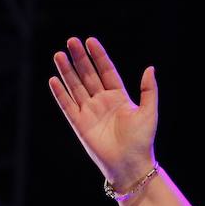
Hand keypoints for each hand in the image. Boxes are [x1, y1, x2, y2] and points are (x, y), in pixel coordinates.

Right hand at [49, 36, 157, 190]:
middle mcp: (102, 102)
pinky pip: (67, 106)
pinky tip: (54, 79)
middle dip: (80, 58)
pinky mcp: (80, 124)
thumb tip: (150, 68)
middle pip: (88, 75)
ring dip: (67, 71)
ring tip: (59, 54)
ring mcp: (90, 112)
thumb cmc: (142, 140)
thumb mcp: (149, 112)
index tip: (90, 41)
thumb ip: (148, 90)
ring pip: (76, 87)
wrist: (131, 164)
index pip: (106, 71)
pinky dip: (60, 94)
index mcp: (119, 97)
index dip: (99, 56)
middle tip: (71, 41)